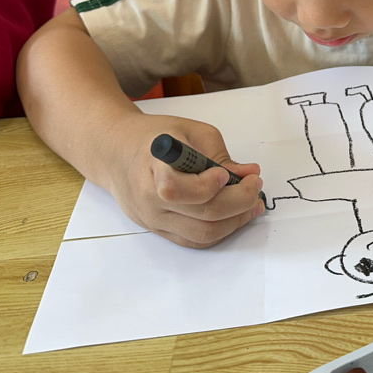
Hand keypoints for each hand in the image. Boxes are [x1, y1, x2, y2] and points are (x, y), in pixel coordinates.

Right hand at [107, 113, 262, 247]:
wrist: (117, 153)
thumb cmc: (153, 138)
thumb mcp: (188, 131)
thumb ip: (219, 153)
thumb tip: (248, 173)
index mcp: (152, 168)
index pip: (178, 189)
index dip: (210, 185)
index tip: (227, 173)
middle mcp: (150, 200)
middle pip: (202, 215)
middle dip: (239, 202)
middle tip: (255, 185)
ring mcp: (154, 220)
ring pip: (202, 234)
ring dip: (235, 221)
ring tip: (252, 204)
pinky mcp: (160, 230)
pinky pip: (194, 241)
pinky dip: (220, 231)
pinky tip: (234, 216)